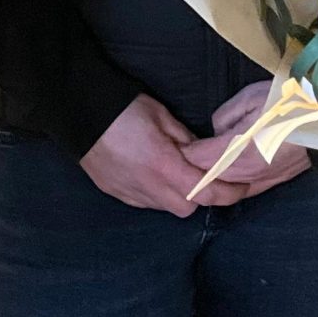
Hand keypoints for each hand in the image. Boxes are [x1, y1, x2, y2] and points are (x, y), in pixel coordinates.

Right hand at [82, 96, 245, 216]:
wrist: (77, 111)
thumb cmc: (122, 108)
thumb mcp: (162, 116)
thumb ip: (187, 139)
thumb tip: (203, 153)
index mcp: (163, 165)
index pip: (206, 191)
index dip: (228, 193)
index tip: (241, 187)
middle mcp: (147, 187)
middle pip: (188, 208)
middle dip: (202, 196)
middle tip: (208, 175)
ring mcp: (129, 193)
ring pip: (166, 207)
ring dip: (178, 195)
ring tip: (178, 172)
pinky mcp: (116, 193)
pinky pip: (145, 202)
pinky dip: (157, 194)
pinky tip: (154, 175)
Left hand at [178, 79, 310, 197]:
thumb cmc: (292, 102)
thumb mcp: (251, 97)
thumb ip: (226, 117)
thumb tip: (217, 132)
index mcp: (239, 150)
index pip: (198, 159)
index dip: (184, 152)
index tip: (176, 144)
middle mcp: (249, 172)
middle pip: (209, 179)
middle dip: (193, 170)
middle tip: (182, 157)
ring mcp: (264, 180)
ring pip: (227, 188)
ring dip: (212, 179)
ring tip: (203, 164)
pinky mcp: (276, 182)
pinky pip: (246, 189)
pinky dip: (232, 183)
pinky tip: (228, 174)